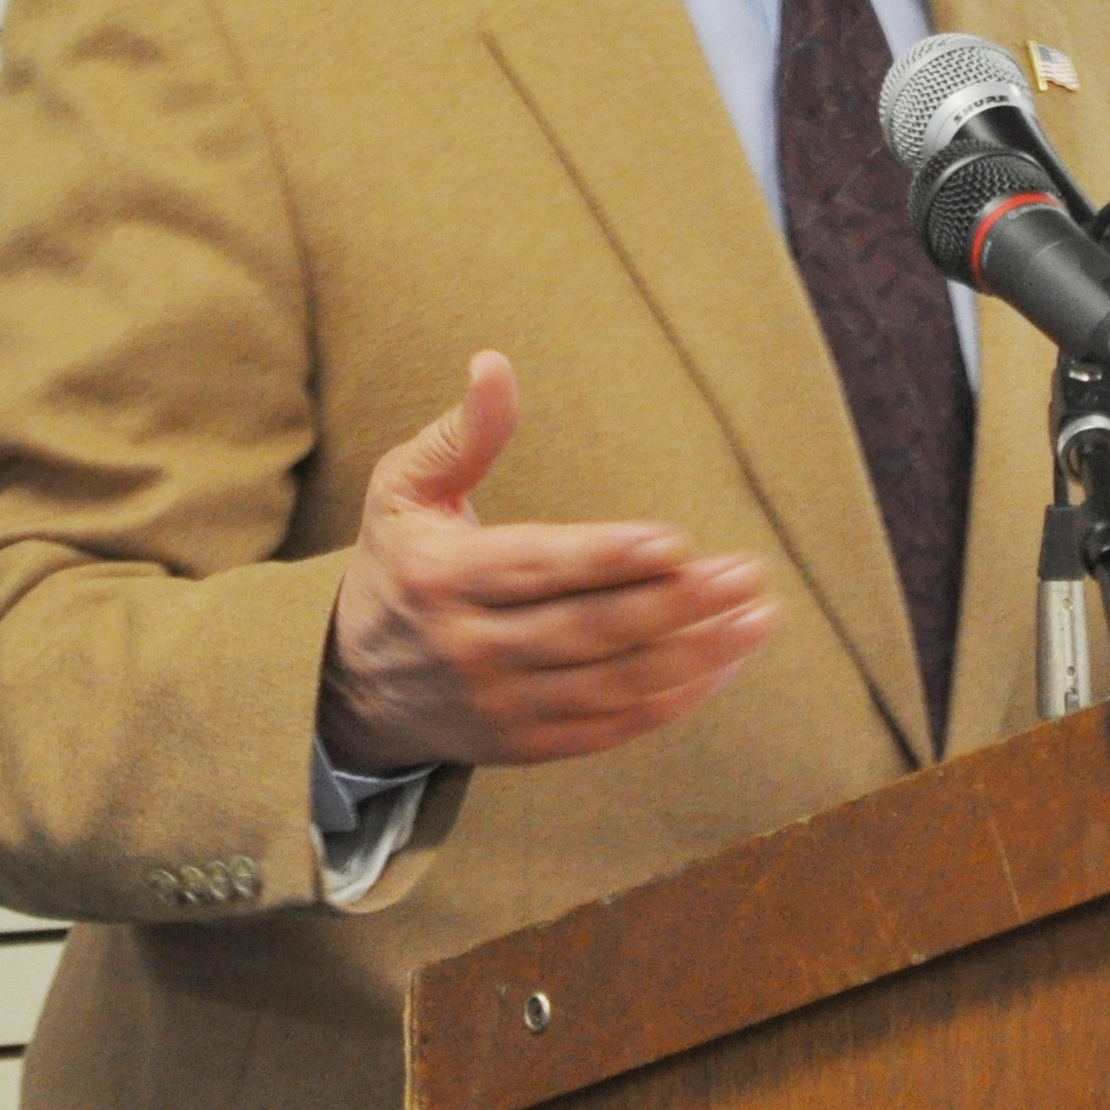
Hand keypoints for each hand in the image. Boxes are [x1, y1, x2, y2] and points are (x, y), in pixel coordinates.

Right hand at [318, 351, 775, 769]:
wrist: (353, 686)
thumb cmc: (398, 565)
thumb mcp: (404, 490)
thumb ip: (459, 435)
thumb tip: (494, 364)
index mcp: (443, 578)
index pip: (535, 569)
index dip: (606, 559)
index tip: (674, 540)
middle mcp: (472, 648)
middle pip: (588, 630)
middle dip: (675, 603)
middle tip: (746, 574)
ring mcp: (502, 705)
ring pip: (611, 684)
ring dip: (694, 655)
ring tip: (756, 618)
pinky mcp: (527, 744)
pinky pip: (612, 727)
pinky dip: (674, 700)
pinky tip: (724, 665)